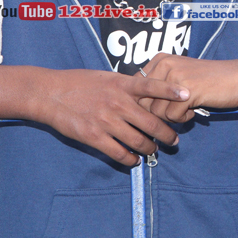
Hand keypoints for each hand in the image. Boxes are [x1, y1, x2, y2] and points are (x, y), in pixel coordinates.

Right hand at [39, 68, 189, 166]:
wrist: (49, 93)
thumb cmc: (79, 82)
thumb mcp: (106, 77)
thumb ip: (127, 85)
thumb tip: (147, 92)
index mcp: (121, 84)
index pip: (151, 86)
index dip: (171, 90)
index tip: (187, 94)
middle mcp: (117, 102)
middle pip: (151, 122)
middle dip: (166, 134)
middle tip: (174, 141)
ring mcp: (106, 120)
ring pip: (138, 141)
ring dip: (150, 149)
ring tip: (154, 151)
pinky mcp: (94, 136)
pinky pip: (119, 152)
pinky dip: (130, 159)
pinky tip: (134, 160)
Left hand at [140, 53, 237, 122]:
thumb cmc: (209, 80)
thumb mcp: (179, 76)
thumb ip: (157, 86)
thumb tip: (135, 107)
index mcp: (160, 60)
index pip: (136, 90)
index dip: (147, 103)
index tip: (164, 104)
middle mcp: (164, 65)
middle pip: (143, 102)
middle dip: (158, 112)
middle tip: (177, 109)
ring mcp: (175, 78)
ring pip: (157, 112)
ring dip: (172, 116)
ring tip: (188, 107)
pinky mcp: (187, 92)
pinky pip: (172, 116)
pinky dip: (183, 118)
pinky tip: (195, 109)